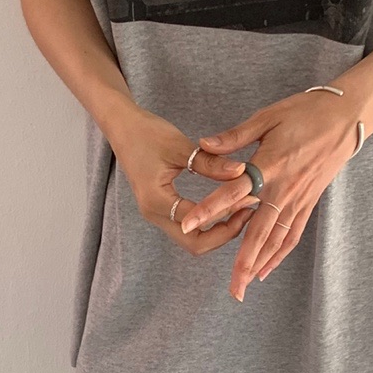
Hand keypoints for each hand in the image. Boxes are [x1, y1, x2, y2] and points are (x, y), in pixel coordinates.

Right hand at [110, 106, 259, 254]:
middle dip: (225, 233)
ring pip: (193, 240)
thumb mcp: (180, 146)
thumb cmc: (146, 132)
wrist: (122, 128)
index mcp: (156, 200)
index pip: (197, 220)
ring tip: (244, 209)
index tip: (250, 196)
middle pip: (195, 244)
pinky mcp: (162, 210)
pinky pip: (189, 228)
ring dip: (219, 231)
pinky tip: (229, 207)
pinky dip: (210, 224)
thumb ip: (210, 163)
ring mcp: (157, 215)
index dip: (227, 213)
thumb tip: (242, 172)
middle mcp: (154, 214)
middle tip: (249, 211)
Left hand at [178, 86, 372, 300]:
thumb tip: (203, 144)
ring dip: (258, 265)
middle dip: (242, 262)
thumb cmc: (306, 112)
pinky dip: (279, 255)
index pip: (234, 192)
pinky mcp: (309, 203)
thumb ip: (235, 136)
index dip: (210, 209)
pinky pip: (292, 234)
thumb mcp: (268, 117)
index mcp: (270, 165)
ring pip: (276, 239)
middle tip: (230, 288)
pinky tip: (264, 270)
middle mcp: (284, 189)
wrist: (348, 118)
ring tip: (242, 287)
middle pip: (258, 232)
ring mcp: (298, 199)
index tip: (187, 225)